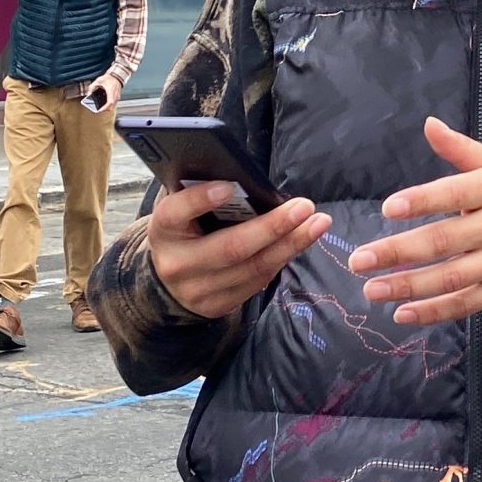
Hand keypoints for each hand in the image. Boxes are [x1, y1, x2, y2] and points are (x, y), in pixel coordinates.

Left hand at [83, 76, 121, 115]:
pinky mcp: (117, 96)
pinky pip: (113, 104)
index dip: (104, 108)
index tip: (98, 110)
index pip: (109, 103)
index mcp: (111, 92)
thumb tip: (88, 94)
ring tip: (100, 106)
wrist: (116, 75)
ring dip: (107, 107)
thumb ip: (92, 87)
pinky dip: (109, 105)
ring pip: (112, 106)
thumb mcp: (98, 81)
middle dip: (104, 110)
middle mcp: (115, 95)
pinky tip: (104, 102)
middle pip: (111, 107)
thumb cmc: (109, 78)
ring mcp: (117, 96)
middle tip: (98, 109)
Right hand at [146, 177, 330, 320]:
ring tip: (317, 223)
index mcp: (164, 230)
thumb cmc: (184, 230)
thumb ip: (202, 193)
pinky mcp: (217, 306)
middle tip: (304, 206)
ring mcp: (197, 290)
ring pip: (252, 268)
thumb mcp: (182, 210)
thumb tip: (242, 176)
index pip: (176, 213)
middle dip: (272, 227)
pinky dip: (282, 258)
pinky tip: (301, 241)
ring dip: (291, 244)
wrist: (167, 282)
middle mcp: (177, 263)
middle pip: (230, 248)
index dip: (200, 200)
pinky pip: (258, 282)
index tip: (228, 187)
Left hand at [347, 116, 481, 324]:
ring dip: (409, 287)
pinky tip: (403, 314)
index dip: (422, 201)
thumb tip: (427, 124)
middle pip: (445, 241)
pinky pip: (467, 303)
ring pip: (452, 278)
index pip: (455, 193)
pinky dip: (435, 312)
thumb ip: (460, 149)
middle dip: (398, 252)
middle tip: (359, 260)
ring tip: (371, 289)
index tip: (387, 208)